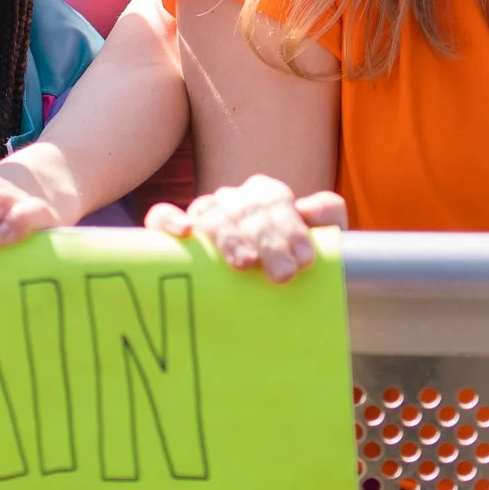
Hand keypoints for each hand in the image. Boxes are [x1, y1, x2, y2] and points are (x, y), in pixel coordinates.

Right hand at [144, 175, 344, 283]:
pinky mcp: (176, 234)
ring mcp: (203, 215)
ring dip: (228, 236)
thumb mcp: (322, 244)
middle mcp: (232, 200)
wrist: (272, 293)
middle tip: (283, 275)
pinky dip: (168, 219)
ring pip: (210, 212)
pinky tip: (185, 232)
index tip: (304, 260)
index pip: (274, 200)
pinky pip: (161, 216)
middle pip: (245, 209)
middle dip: (268, 240)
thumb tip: (311, 209)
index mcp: (265, 196)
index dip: (290, 226)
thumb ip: (328, 220)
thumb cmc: (292, 268)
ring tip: (244, 264)